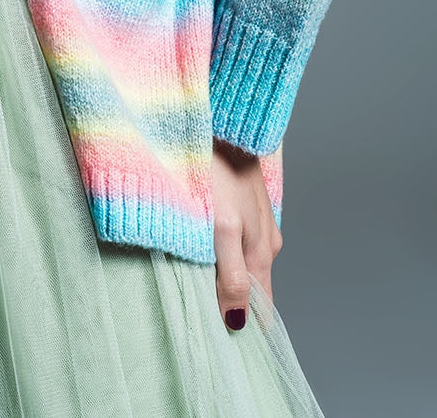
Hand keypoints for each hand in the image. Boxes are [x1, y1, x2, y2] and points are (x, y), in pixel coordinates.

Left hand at [211, 137, 283, 330]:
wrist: (225, 124)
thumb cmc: (218, 174)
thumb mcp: (221, 229)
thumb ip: (229, 275)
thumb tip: (239, 321)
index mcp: (262, 254)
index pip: (261, 308)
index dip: (245, 326)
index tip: (224, 342)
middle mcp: (265, 242)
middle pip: (252, 287)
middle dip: (233, 304)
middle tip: (204, 319)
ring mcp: (257, 223)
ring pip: (244, 263)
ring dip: (226, 277)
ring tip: (201, 288)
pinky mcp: (245, 205)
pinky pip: (237, 241)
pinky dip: (223, 252)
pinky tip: (206, 249)